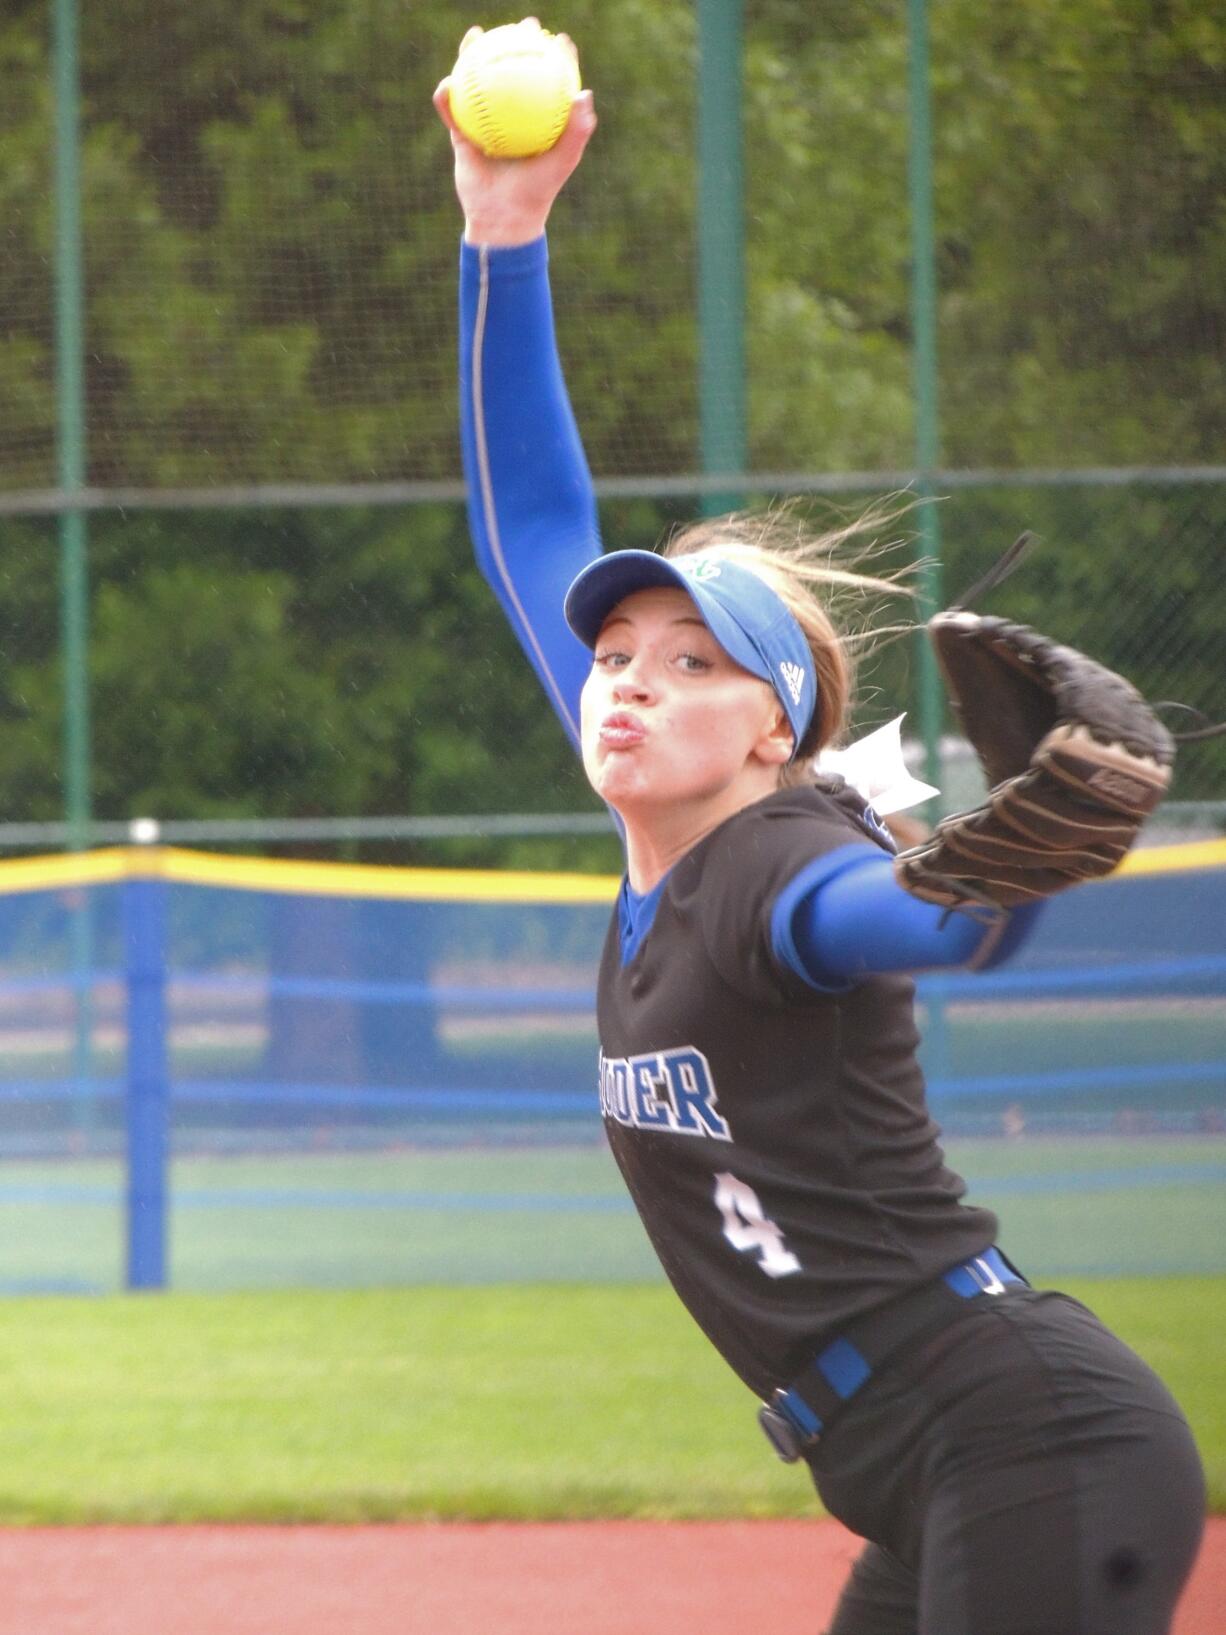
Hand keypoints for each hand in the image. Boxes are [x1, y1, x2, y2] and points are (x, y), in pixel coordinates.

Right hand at [434, 22, 596, 247]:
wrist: (503, 219)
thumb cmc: (536, 192)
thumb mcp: (561, 163)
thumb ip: (577, 131)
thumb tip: (584, 93)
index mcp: (540, 122)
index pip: (551, 83)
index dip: (557, 58)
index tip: (557, 39)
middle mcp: (515, 119)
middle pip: (514, 73)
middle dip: (517, 43)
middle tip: (522, 26)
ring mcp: (488, 125)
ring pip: (479, 83)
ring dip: (474, 56)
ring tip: (475, 37)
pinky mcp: (464, 136)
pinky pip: (453, 111)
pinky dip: (448, 98)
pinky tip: (447, 84)